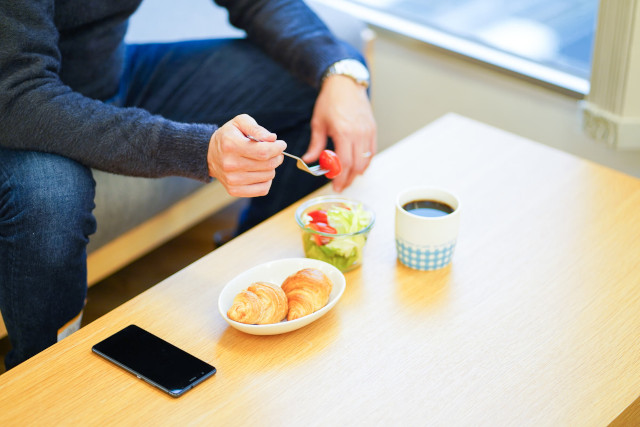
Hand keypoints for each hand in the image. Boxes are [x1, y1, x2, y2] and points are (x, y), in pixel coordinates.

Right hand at [208, 114, 285, 196]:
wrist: (209, 154)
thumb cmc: (229, 136)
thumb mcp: (240, 123)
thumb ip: (257, 128)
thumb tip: (272, 139)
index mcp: (231, 145)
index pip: (263, 151)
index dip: (277, 148)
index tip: (281, 144)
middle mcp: (230, 164)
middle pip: (268, 165)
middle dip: (277, 156)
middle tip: (275, 151)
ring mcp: (232, 179)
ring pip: (268, 176)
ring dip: (272, 168)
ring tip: (264, 161)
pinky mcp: (234, 190)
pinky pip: (263, 190)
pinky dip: (267, 181)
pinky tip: (261, 172)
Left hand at [303, 75, 376, 191]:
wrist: (345, 84)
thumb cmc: (330, 101)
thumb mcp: (318, 123)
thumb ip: (315, 145)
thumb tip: (309, 160)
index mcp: (343, 132)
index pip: (344, 163)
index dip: (340, 177)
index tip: (335, 185)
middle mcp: (359, 133)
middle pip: (357, 165)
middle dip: (348, 179)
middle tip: (340, 186)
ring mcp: (368, 132)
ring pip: (366, 160)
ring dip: (357, 172)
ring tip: (347, 177)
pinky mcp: (373, 130)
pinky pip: (371, 151)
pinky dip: (365, 162)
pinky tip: (356, 166)